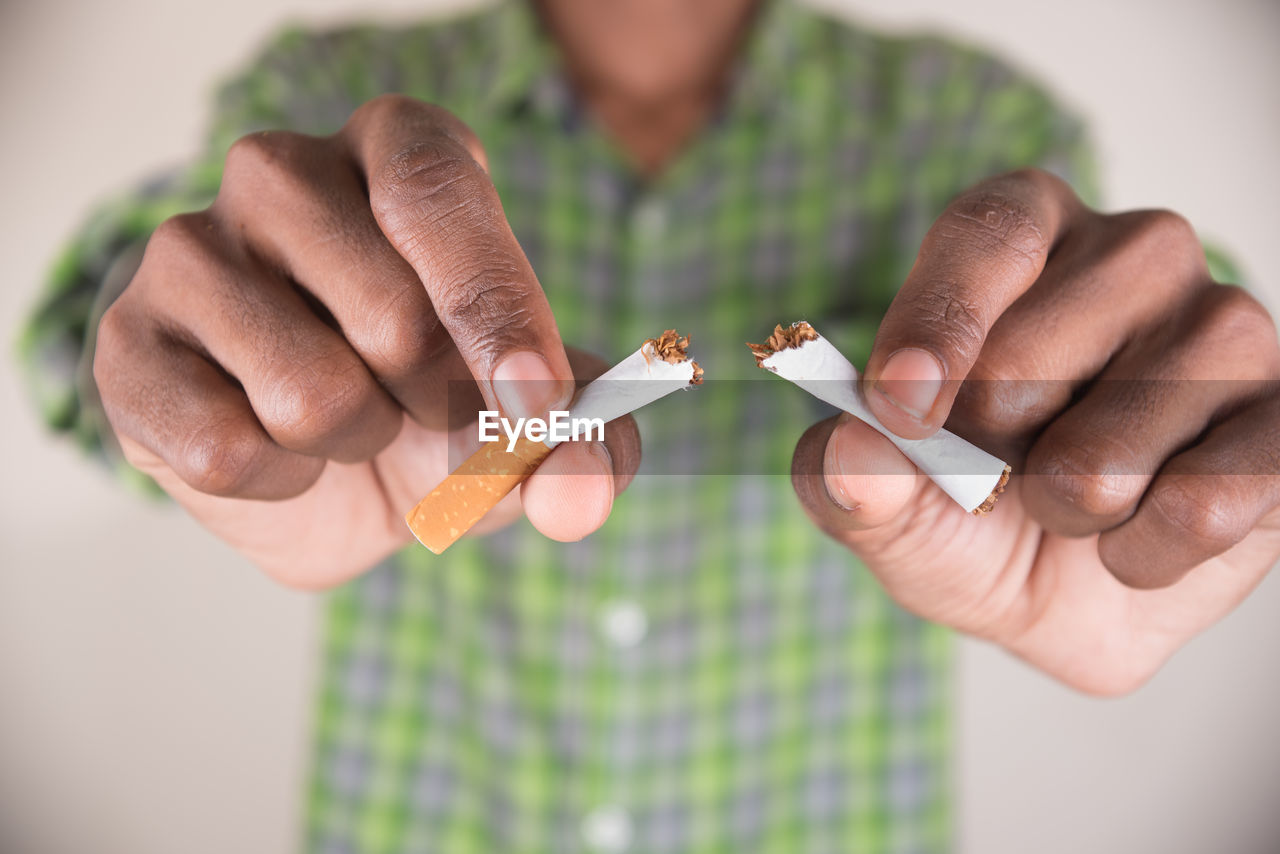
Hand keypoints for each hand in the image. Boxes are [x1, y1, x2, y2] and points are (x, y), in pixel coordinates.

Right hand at [94, 95, 638, 587]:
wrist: (325, 467)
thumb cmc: (437, 404)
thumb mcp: (533, 417)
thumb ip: (588, 442)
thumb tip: (583, 494)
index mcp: (397, 151)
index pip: (434, 191)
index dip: (492, 303)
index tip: (537, 402)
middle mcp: (282, 173)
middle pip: (391, 316)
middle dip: (438, 406)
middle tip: (427, 408)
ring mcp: (189, 251)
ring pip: (310, 394)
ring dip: (359, 444)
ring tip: (349, 418)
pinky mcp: (129, 344)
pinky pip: (227, 449)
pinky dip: (281, 483)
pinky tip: (277, 447)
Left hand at [793, 168, 1279, 694]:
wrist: (1060, 592)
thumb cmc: (965, 515)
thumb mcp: (883, 504)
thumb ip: (846, 476)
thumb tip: (852, 449)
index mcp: (1026, 234)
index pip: (989, 232)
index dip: (937, 319)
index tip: (897, 406)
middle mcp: (1137, 255)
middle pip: (1024, 361)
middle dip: (985, 458)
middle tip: (999, 471)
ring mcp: (1228, 328)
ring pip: (1105, 454)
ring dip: (1062, 516)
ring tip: (1073, 505)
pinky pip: (1205, 505)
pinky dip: (1140, 556)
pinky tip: (1134, 540)